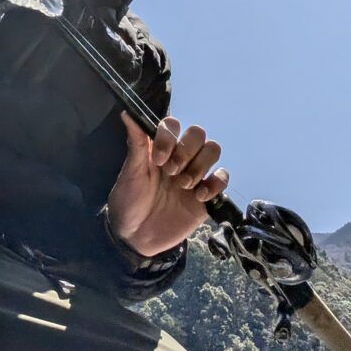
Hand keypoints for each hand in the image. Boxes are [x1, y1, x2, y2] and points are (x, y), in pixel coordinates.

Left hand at [107, 113, 228, 256]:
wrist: (136, 237)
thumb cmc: (128, 202)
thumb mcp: (130, 174)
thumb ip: (135, 144)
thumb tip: (127, 113)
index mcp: (159, 148)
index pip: (174, 125)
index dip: (170, 138)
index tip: (158, 159)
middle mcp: (179, 156)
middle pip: (198, 134)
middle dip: (187, 151)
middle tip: (171, 173)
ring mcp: (194, 174)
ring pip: (213, 150)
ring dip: (200, 166)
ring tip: (183, 185)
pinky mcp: (207, 195)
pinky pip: (223, 177)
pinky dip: (215, 183)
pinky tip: (199, 197)